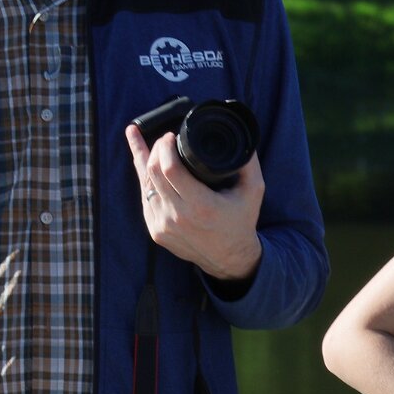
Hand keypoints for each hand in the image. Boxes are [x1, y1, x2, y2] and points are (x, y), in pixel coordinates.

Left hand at [125, 120, 264, 283]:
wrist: (230, 259)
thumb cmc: (241, 221)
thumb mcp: (254, 190)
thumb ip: (248, 162)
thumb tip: (239, 134)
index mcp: (201, 206)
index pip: (169, 169)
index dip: (164, 147)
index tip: (171, 136)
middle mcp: (178, 217)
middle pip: (153, 173)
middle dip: (155, 149)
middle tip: (165, 139)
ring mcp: (163, 226)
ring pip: (144, 184)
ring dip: (145, 160)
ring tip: (142, 138)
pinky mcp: (156, 231)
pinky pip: (144, 198)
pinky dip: (144, 178)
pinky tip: (139, 158)